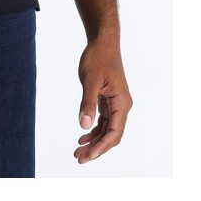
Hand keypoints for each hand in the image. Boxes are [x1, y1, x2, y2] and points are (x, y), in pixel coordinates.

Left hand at [76, 36, 131, 162]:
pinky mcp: (108, 100)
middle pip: (111, 135)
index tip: (88, 155)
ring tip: (77, 151)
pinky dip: (94, 130)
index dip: (102, 146)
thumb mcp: (90, 80)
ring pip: (107, 130)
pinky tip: (82, 136)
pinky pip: (103, 121)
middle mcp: (122, 106)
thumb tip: (84, 126)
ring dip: (94, 141)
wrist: (102, 42)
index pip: (114, 132)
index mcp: (121, 102)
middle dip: (96, 148)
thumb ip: (87, 103)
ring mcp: (116, 104)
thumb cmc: (98, 58)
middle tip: (78, 158)